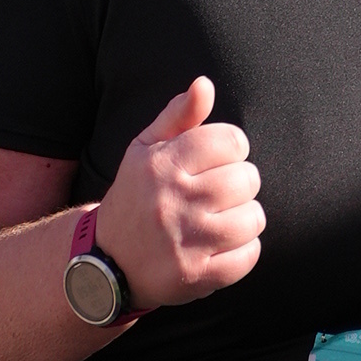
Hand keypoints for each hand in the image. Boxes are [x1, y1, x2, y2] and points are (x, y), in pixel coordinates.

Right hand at [99, 73, 262, 309]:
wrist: (107, 261)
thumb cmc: (137, 197)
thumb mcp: (145, 151)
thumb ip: (178, 116)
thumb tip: (204, 85)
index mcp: (161, 164)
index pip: (231, 141)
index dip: (232, 151)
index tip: (218, 163)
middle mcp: (172, 201)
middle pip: (247, 179)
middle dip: (240, 185)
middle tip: (220, 195)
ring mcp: (184, 241)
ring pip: (253, 218)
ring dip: (245, 219)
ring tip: (222, 221)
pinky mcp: (195, 276)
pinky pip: (248, 256)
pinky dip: (244, 251)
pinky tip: (222, 247)